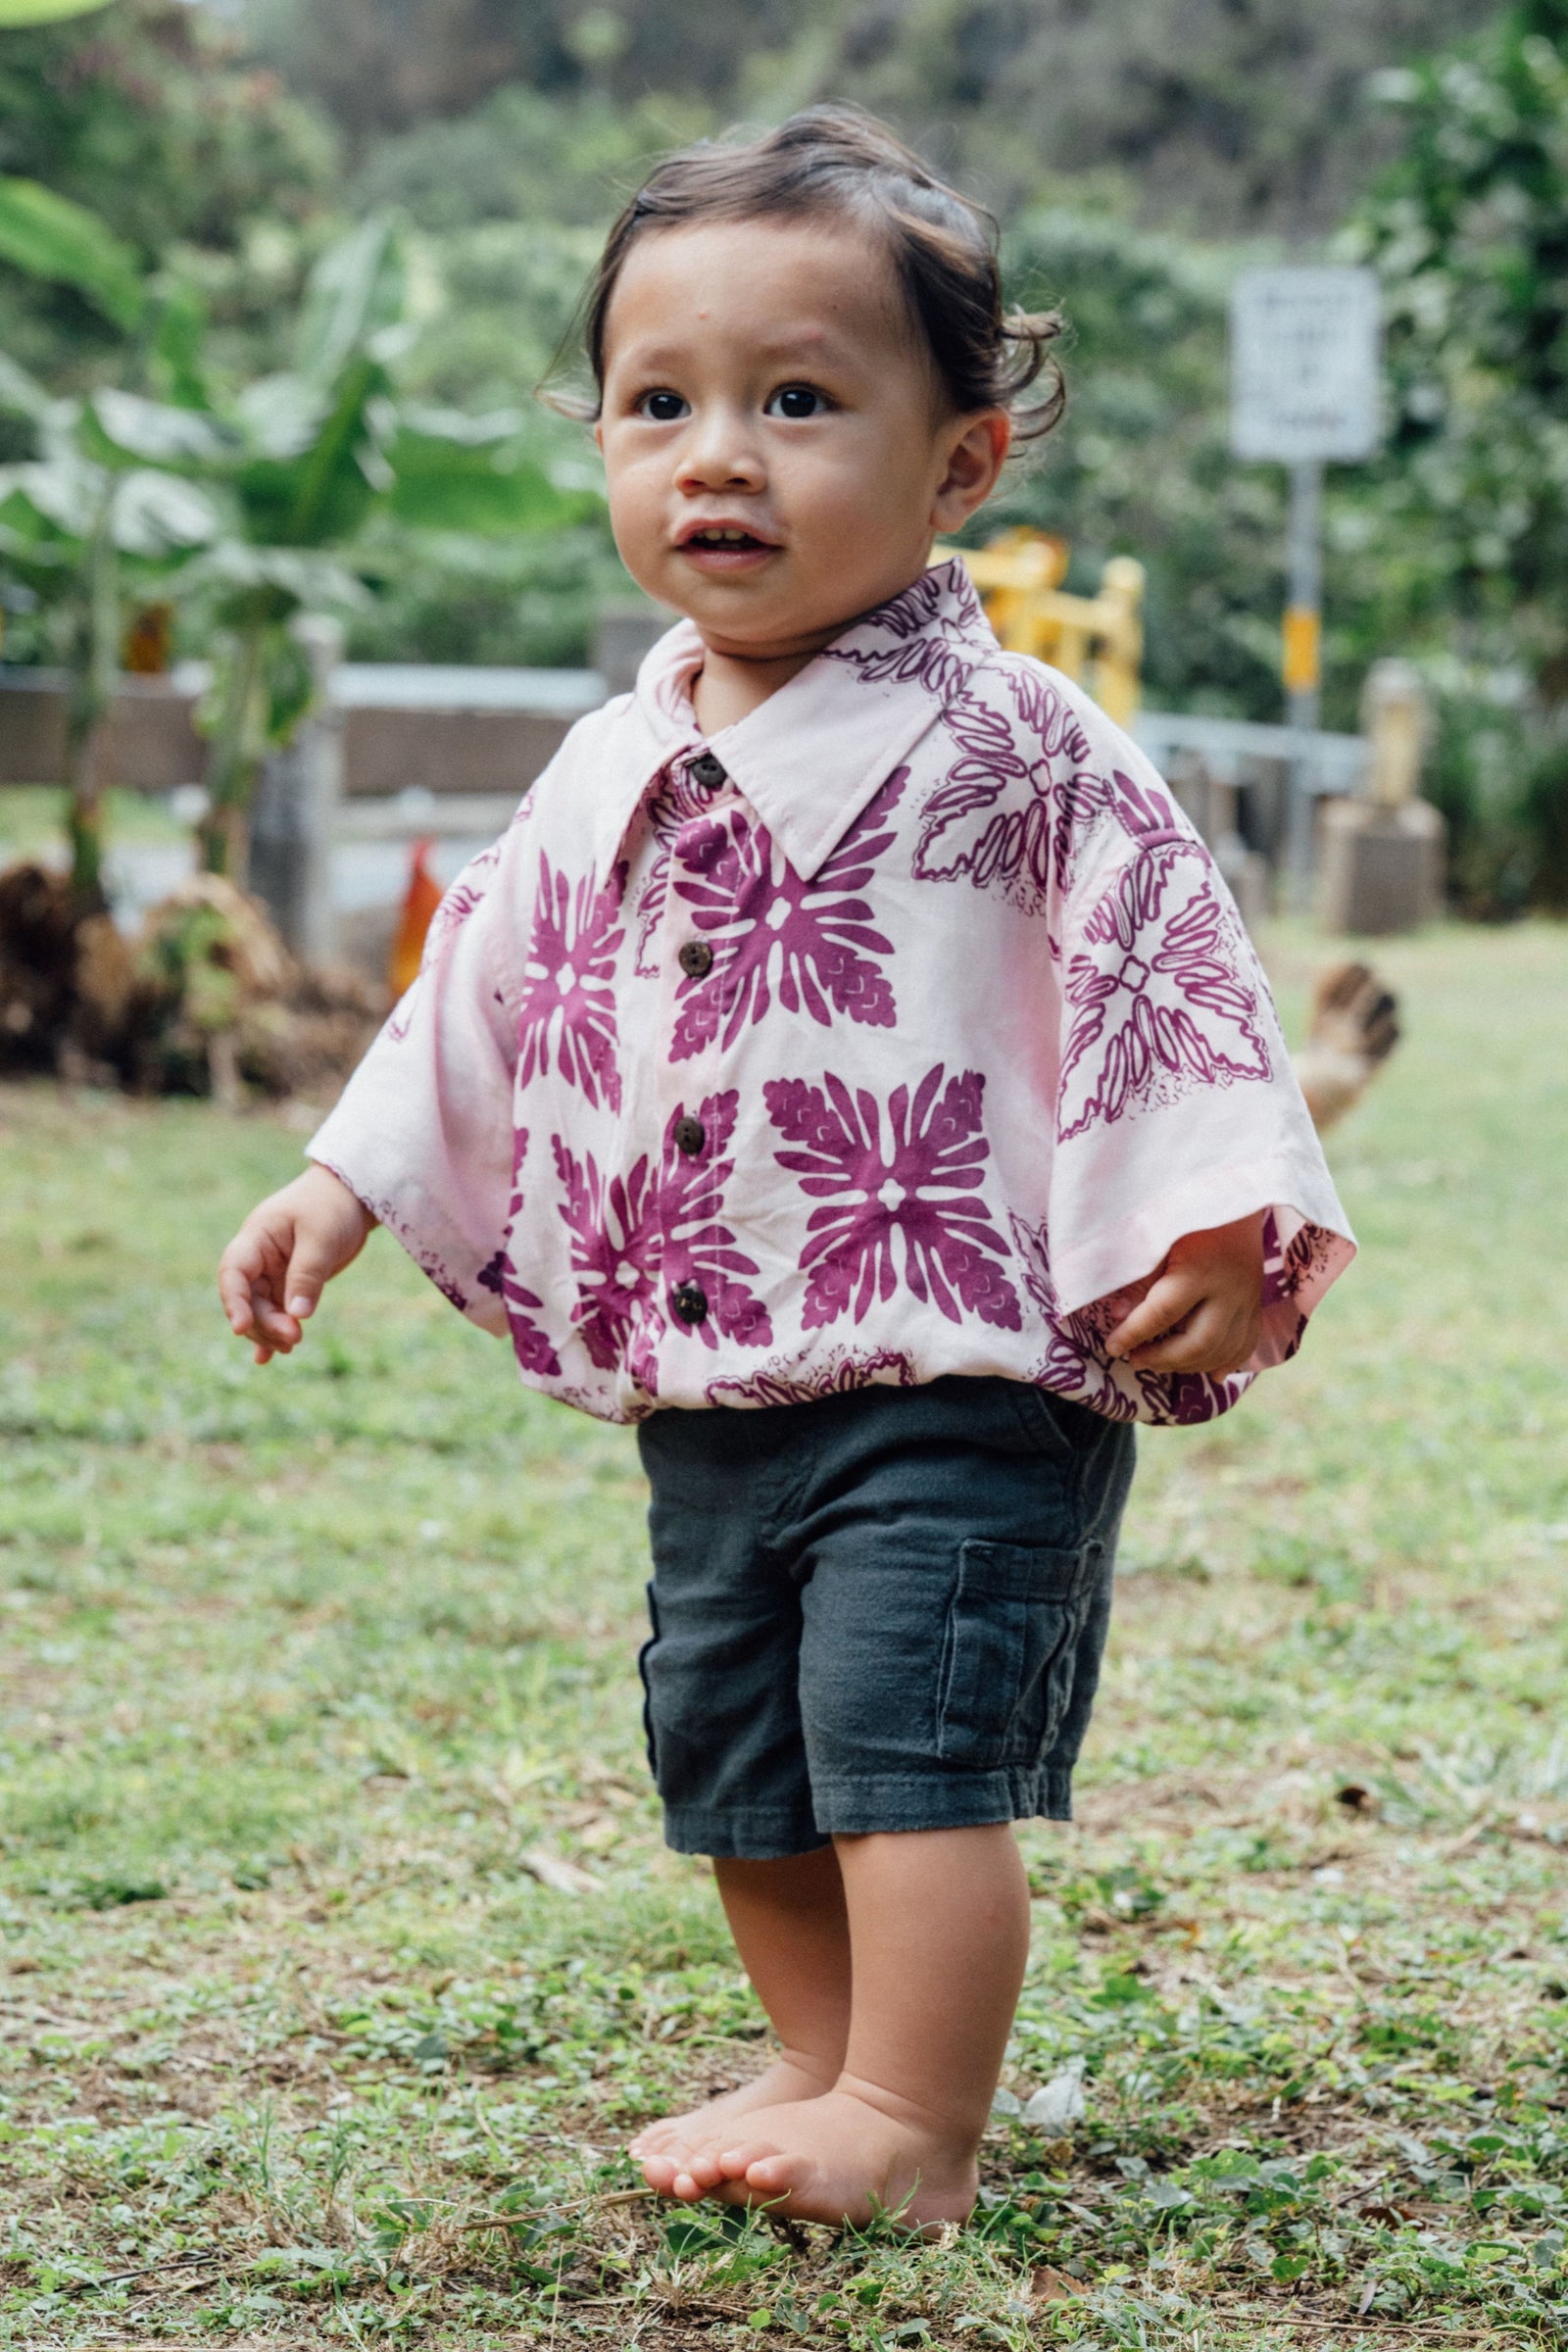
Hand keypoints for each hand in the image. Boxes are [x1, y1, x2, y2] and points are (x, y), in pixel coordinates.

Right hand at [217, 1164, 375, 1364]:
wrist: (351, 1196)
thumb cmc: (332, 1207)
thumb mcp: (321, 1239)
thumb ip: (307, 1275)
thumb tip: (297, 1315)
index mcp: (256, 1238)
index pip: (233, 1272)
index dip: (233, 1301)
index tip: (241, 1328)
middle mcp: (258, 1258)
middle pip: (249, 1298)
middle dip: (264, 1322)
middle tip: (293, 1338)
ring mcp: (272, 1272)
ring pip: (262, 1309)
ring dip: (271, 1330)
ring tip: (292, 1345)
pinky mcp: (289, 1283)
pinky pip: (277, 1311)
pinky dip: (273, 1332)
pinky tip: (269, 1358)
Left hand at [1103, 1211, 1264, 1376]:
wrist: (1239, 1191)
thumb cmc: (1189, 1211)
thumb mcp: (1159, 1235)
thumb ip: (1141, 1277)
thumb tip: (1121, 1317)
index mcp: (1199, 1269)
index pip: (1161, 1314)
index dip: (1133, 1335)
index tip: (1111, 1346)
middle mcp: (1229, 1289)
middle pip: (1198, 1343)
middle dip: (1162, 1358)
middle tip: (1135, 1357)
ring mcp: (1248, 1298)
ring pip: (1223, 1350)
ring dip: (1190, 1365)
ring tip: (1160, 1362)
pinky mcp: (1258, 1301)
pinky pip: (1247, 1343)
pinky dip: (1227, 1362)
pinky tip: (1210, 1374)